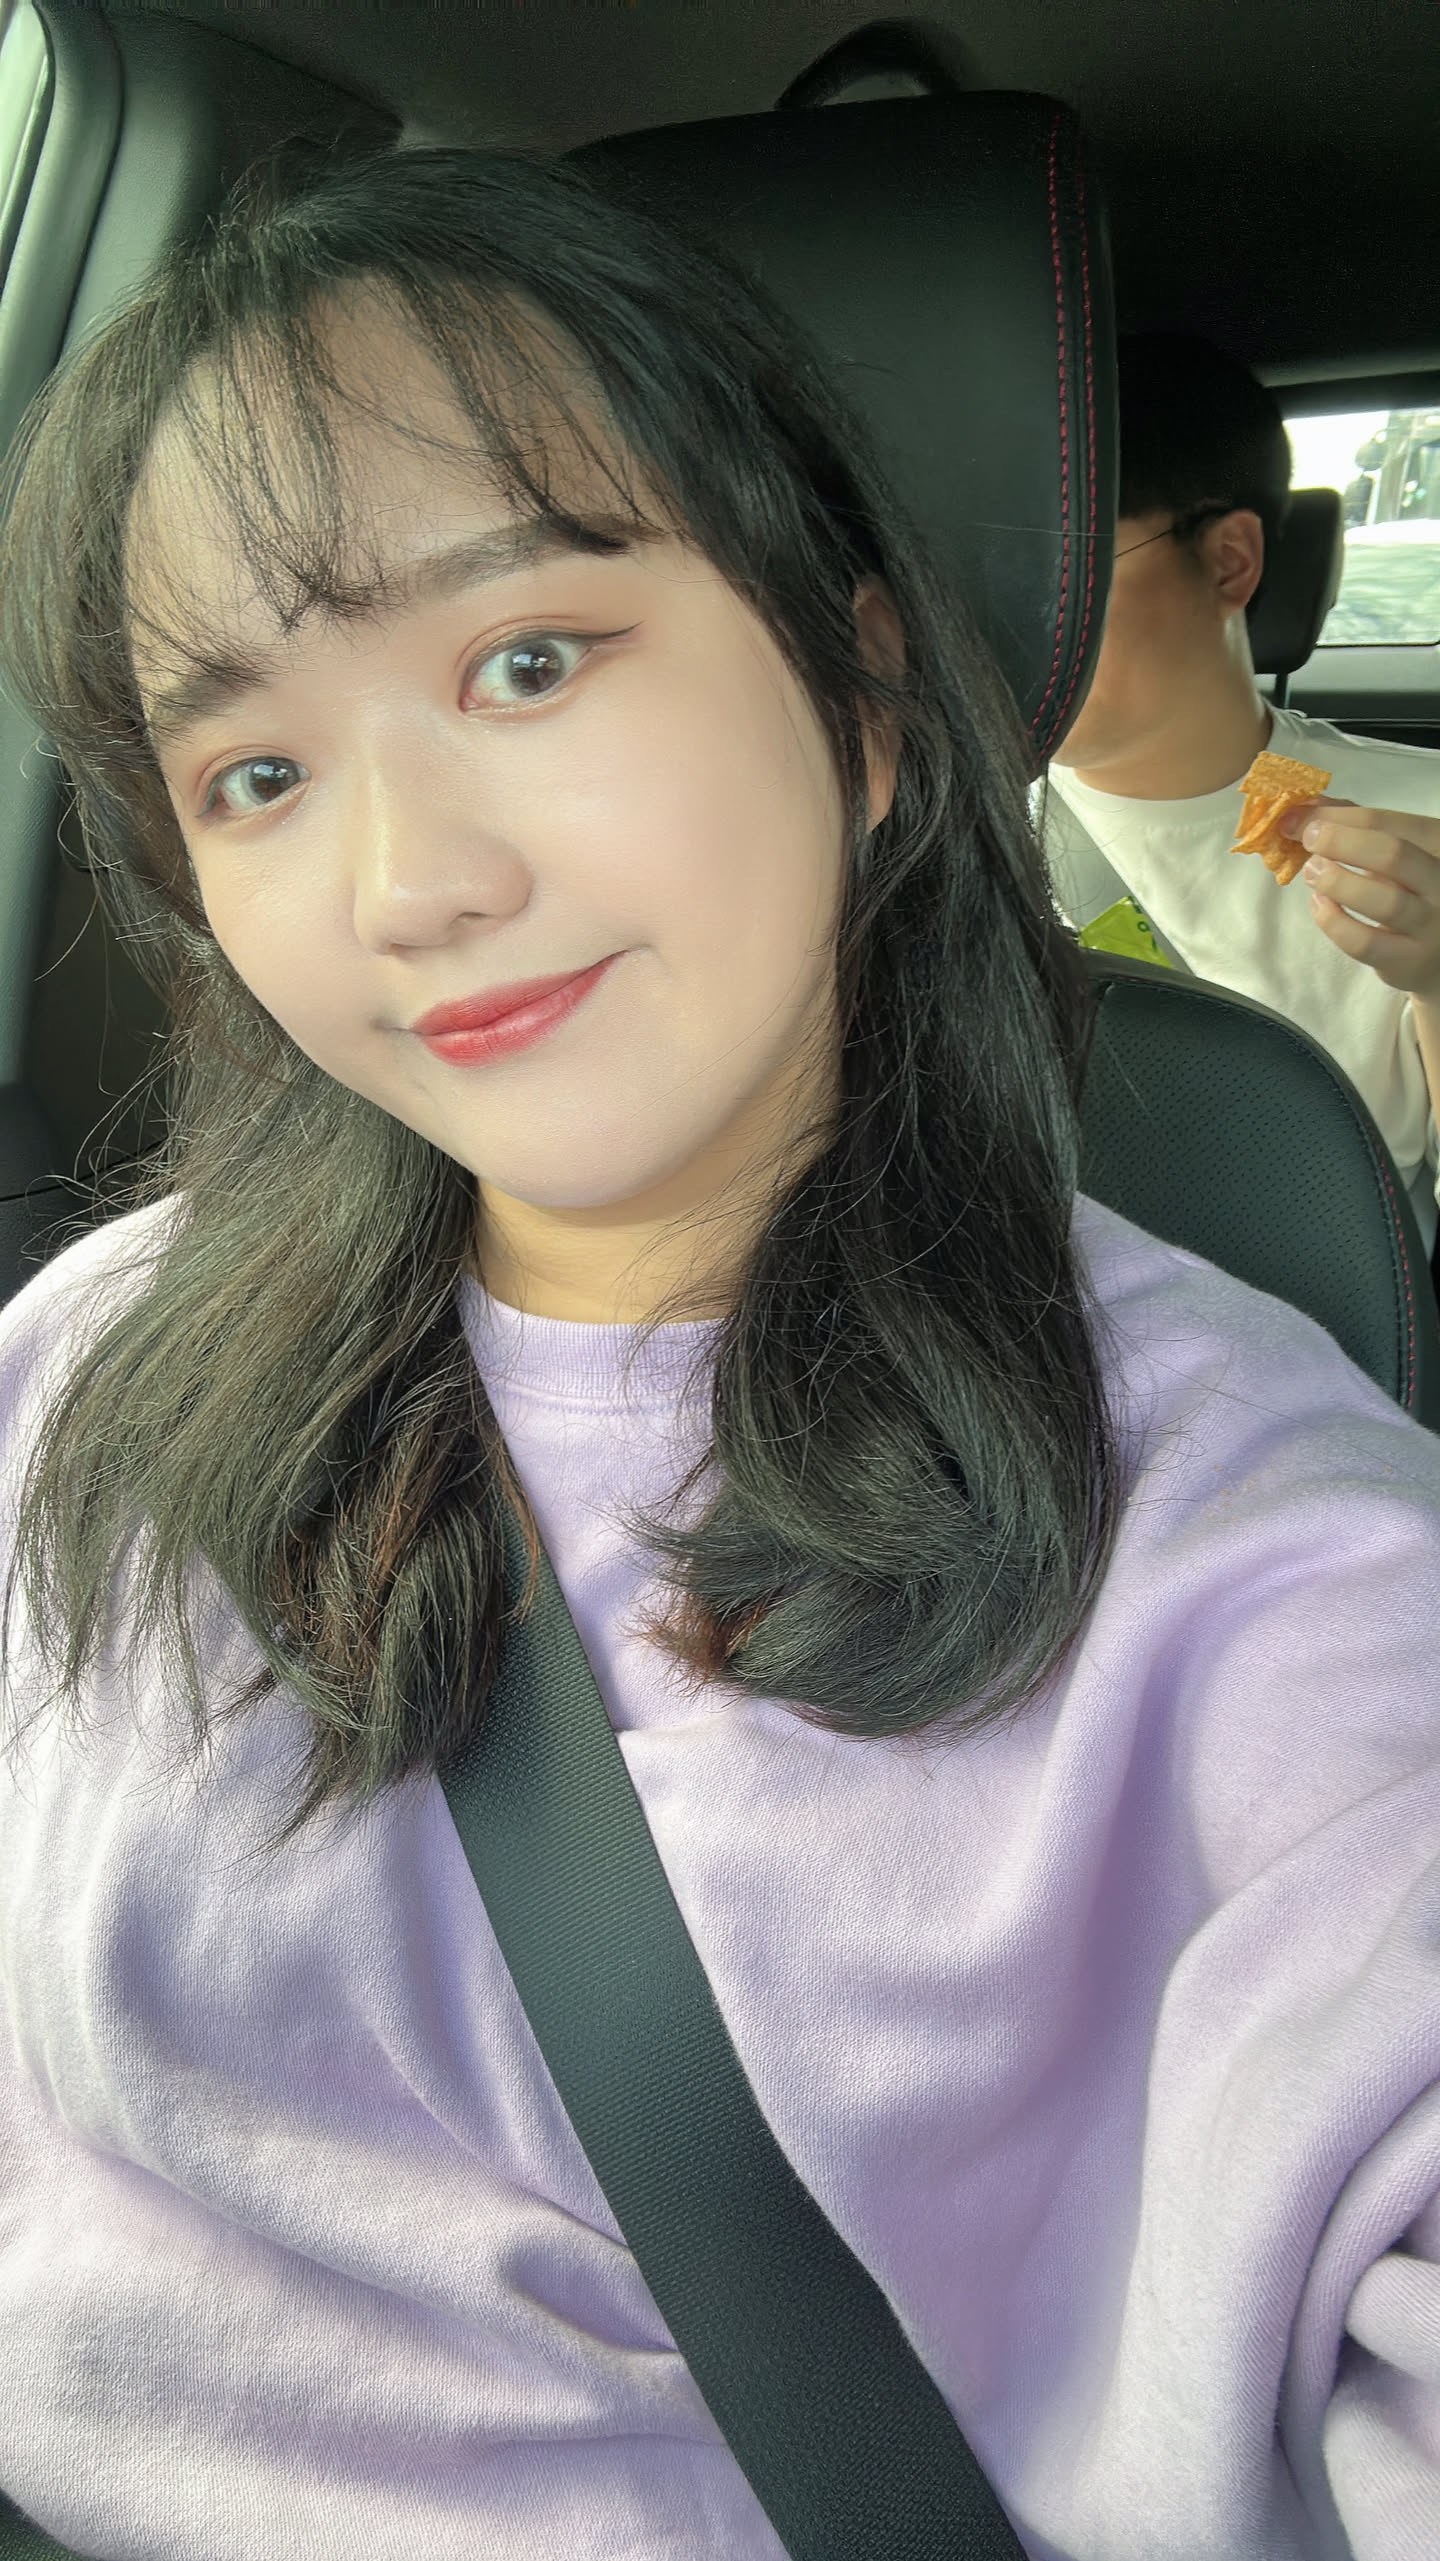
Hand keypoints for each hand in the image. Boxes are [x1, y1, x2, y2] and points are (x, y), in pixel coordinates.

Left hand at [1279, 800, 1439, 1008]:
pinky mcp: (1408, 961)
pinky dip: (1333, 922)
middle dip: (1341, 842)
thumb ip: (1357, 828)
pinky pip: (1364, 942)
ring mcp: (1431, 925)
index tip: (1300, 817)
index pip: (1389, 821)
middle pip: (1393, 854)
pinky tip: (1320, 905)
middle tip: (1309, 841)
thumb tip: (1304, 810)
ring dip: (1337, 882)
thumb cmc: (1409, 891)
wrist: (1436, 951)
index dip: (1338, 816)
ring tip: (1312, 872)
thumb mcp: (1394, 853)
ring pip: (1383, 901)